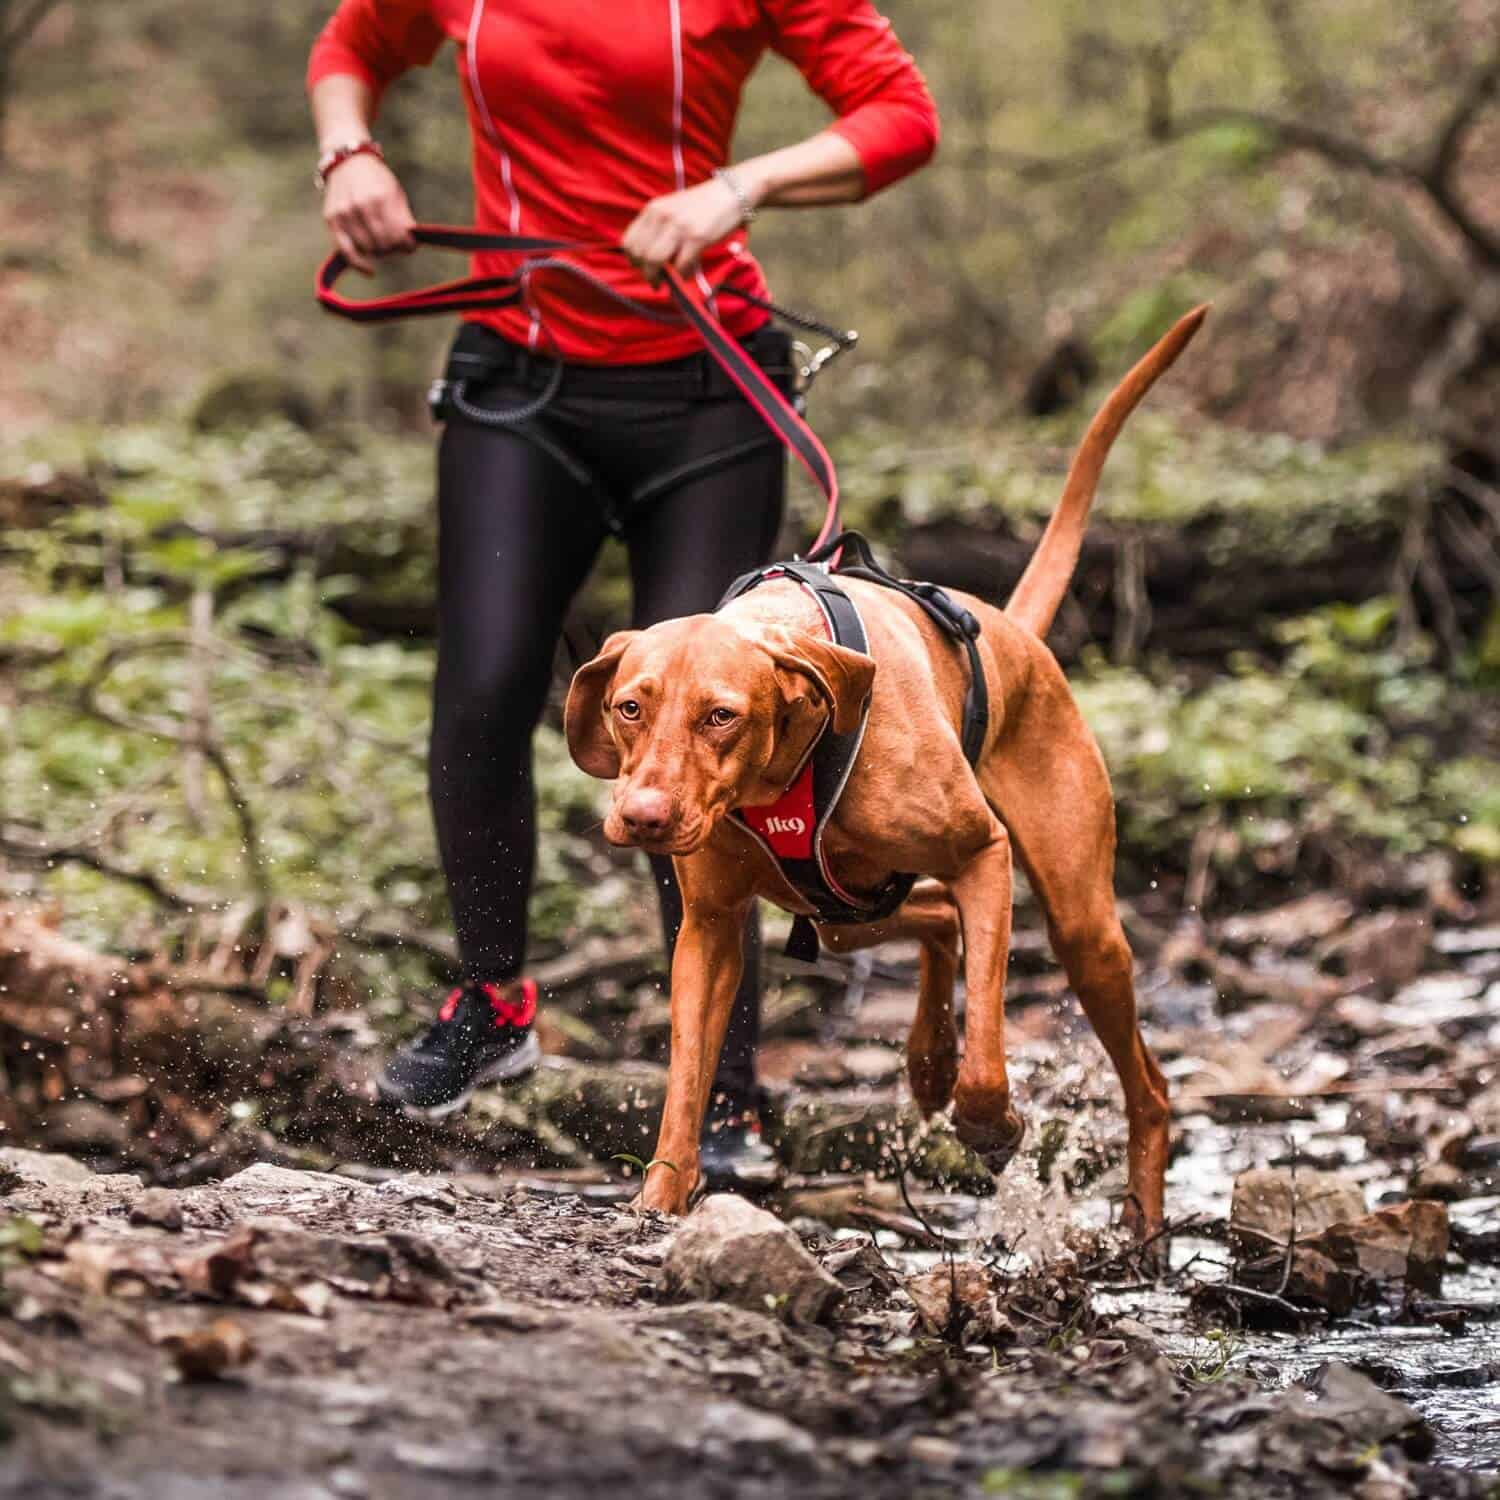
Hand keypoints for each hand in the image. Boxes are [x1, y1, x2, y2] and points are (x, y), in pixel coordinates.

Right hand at [321, 153, 415, 274]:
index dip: (407, 245)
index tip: (410, 245)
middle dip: (394, 248)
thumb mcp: (395, 192)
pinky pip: (346, 252)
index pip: (399, 235)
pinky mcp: (331, 220)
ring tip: (381, 242)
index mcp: (381, 198)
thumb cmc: (376, 179)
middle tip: (395, 243)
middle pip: (384, 245)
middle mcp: (361, 206)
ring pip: (368, 250)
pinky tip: (370, 271)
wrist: (346, 160)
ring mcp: (345, 213)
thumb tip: (410, 245)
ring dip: (379, 251)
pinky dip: (360, 264)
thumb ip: (404, 218)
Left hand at [621, 175, 751, 284]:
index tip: (641, 268)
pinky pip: (681, 266)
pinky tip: (686, 274)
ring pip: (655, 261)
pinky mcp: (696, 238)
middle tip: (654, 281)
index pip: (629, 241)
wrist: (731, 192)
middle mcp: (661, 216)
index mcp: (653, 209)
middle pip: (640, 254)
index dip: (633, 260)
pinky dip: (682, 275)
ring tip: (665, 283)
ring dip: (658, 278)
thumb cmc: (702, 205)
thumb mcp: (672, 209)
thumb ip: (658, 227)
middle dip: (646, 273)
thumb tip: (649, 258)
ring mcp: (678, 227)